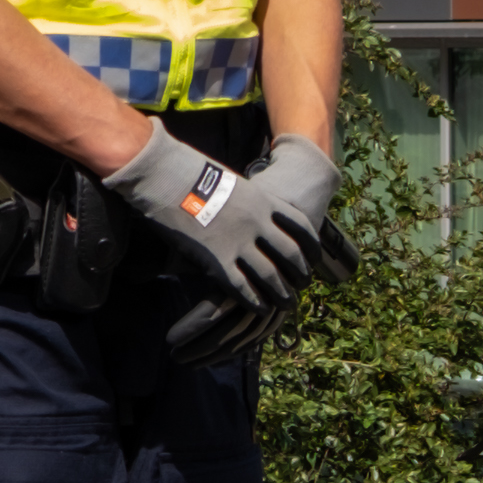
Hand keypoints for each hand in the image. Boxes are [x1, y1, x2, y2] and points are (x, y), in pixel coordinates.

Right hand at [99, 128, 334, 313]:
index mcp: (264, 200)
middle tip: (302, 284)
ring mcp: (239, 242)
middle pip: (291, 255)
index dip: (312, 245)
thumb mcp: (233, 184)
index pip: (301, 226)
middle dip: (300, 273)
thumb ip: (248, 202)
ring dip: (282, 293)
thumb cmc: (193, 174)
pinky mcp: (217, 260)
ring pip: (271, 276)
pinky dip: (255, 301)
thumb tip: (252, 214)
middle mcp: (257, 223)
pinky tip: (259, 308)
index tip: (314, 258)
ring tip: (287, 304)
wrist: (167, 176)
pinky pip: (243, 288)